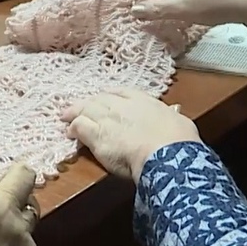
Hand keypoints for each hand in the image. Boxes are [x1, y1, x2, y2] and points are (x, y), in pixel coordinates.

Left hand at [63, 88, 200, 179]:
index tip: (106, 98)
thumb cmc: (178, 140)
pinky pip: (79, 126)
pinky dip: (73, 127)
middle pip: (99, 99)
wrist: (166, 153)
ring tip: (67, 116)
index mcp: (144, 100)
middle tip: (79, 107)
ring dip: (75, 112)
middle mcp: (123, 105)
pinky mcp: (96, 135)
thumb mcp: (179, 121)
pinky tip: (69, 132)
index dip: (111, 95)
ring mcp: (107, 118)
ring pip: (85, 109)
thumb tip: (175, 114)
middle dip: (89, 102)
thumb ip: (172, 116)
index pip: (122, 92)